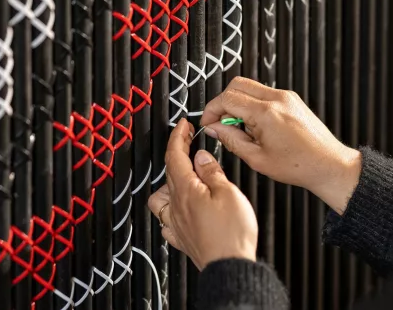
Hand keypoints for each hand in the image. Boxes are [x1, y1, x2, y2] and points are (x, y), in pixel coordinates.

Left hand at [147, 118, 257, 270]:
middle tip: (189, 142)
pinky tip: (179, 209)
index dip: (178, 136)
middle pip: (169, 172)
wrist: (229, 267)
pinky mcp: (182, 238)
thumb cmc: (231, 234)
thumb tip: (201, 157)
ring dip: (170, 181)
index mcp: (186, 190)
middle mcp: (176, 206)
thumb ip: (212, 172)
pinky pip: (166, 220)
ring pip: (162, 196)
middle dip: (177, 152)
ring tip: (184, 176)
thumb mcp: (228, 193)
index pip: (174, 155)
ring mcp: (177, 223)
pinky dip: (170, 210)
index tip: (183, 125)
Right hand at [199, 77, 362, 214]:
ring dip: (238, 103)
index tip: (208, 122)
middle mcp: (277, 98)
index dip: (211, 110)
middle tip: (221, 123)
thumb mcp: (257, 158)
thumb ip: (231, 140)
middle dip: (223, 102)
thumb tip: (215, 128)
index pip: (227, 98)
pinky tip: (257, 127)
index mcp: (266, 112)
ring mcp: (286, 96)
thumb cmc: (300, 165)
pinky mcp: (292, 100)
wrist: (330, 165)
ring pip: (250, 87)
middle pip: (236, 85)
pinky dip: (253, 105)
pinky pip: (263, 94)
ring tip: (243, 129)